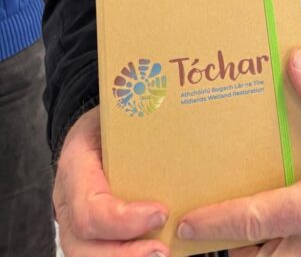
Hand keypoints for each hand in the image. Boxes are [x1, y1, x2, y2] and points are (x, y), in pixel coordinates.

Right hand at [54, 106, 168, 255]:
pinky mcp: (89, 232)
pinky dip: (126, 255)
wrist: (94, 125)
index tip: (161, 213)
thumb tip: (181, 113)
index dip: (123, 220)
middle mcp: (67, 200)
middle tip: (163, 251)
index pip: (90, 208)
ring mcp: (73, 221)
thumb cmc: (112, 117)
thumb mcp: (120, 110)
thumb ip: (141, 118)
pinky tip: (158, 250)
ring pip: (86, 255)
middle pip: (83, 245)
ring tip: (163, 254)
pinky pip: (100, 250)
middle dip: (123, 255)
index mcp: (75, 167)